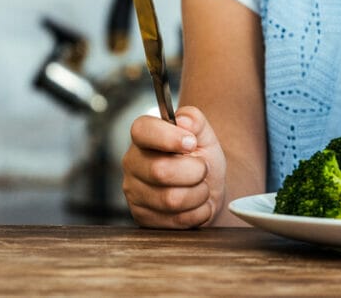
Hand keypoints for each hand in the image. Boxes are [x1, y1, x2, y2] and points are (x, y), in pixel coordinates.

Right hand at [122, 106, 225, 228]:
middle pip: (160, 171)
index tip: (191, 143)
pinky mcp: (143, 218)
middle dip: (194, 172)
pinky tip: (195, 205)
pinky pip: (177, 220)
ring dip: (198, 194)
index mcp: (142, 137)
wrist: (208, 191)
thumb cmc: (201, 160)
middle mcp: (132, 163)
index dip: (169, 137)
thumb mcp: (203, 135)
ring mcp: (135, 192)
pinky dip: (197, 213)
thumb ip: (195, 120)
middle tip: (202, 170)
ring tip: (201, 188)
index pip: (142, 131)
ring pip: (170, 199)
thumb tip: (184, 121)